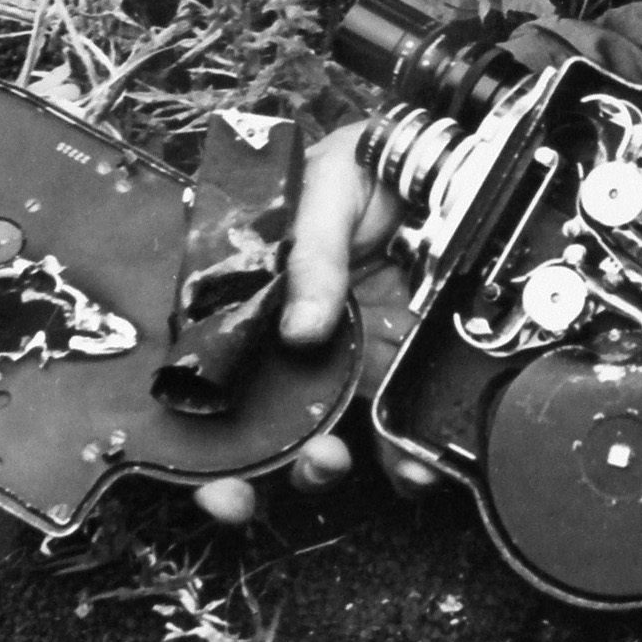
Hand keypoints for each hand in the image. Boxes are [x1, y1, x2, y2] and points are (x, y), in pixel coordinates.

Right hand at [194, 121, 438, 521]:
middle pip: (263, 418)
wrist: (435, 155)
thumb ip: (313, 252)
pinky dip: (397, 451)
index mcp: (252, 295)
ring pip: (324, 427)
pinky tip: (410, 466)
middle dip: (269, 469)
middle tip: (289, 480)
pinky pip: (387, 412)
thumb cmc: (362, 161)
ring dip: (329, 466)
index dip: (206, 440)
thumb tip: (302, 331)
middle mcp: (288, 335)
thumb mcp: (328, 187)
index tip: (220, 487)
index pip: (213, 374)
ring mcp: (343, 351)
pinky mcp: (392, 355)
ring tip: (342, 467)